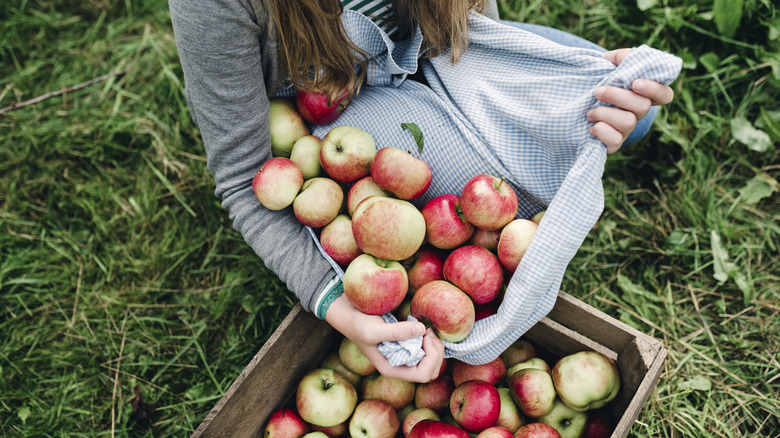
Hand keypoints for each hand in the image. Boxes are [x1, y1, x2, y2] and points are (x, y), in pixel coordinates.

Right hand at [325, 294, 444, 382]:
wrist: (350, 314)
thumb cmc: (358, 325)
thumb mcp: (374, 330)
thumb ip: (397, 332)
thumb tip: (422, 330)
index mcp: (392, 369)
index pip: (423, 374)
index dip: (430, 357)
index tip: (424, 336)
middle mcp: (400, 366)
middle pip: (431, 370)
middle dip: (436, 352)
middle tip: (428, 331)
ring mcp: (403, 356)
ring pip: (431, 361)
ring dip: (434, 346)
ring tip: (425, 329)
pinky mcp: (406, 345)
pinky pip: (426, 349)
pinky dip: (429, 340)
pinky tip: (422, 327)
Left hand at [587, 48, 675, 153]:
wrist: (578, 104)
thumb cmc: (601, 82)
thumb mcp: (610, 65)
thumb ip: (622, 57)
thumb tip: (626, 58)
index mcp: (643, 94)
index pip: (664, 94)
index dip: (654, 90)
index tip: (635, 83)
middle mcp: (639, 112)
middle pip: (642, 106)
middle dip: (618, 97)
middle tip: (598, 91)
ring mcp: (628, 128)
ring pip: (628, 122)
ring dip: (605, 114)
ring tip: (590, 111)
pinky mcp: (615, 142)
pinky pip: (615, 141)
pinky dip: (601, 132)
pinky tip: (591, 126)